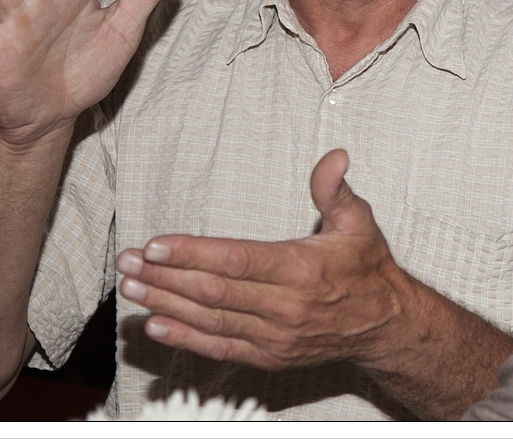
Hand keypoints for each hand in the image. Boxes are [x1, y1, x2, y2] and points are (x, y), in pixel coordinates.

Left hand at [117, 149, 412, 370]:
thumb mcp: (358, 220)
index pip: (236, 260)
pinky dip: (184, 338)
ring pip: (210, 320)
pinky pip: (220, 348)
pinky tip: (155, 325)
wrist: (386, 326)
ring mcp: (275, 337)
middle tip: (125, 262)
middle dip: (164, 277)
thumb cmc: (367, 267)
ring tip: (129, 288)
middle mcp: (285, 307)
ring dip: (165, 304)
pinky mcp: (270, 357)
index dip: (192, 253)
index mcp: (302, 268)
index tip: (155, 245)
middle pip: (213, 292)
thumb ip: (336, 188)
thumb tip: (335, 155)